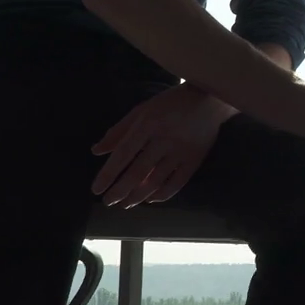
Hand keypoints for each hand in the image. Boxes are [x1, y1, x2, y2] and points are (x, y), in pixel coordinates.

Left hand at [91, 85, 235, 206]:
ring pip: (156, 180)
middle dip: (121, 190)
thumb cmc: (169, 104)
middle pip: (138, 171)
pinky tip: (151, 199)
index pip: (123, 154)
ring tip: (126, 204)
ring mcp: (181, 151)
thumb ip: (119, 131)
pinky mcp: (195, 159)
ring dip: (139, 195)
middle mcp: (163, 139)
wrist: (208, 100)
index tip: (97, 189)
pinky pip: (178, 182)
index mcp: (147, 124)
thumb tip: (97, 151)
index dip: (109, 174)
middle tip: (108, 202)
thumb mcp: (141, 111)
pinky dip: (163, 194)